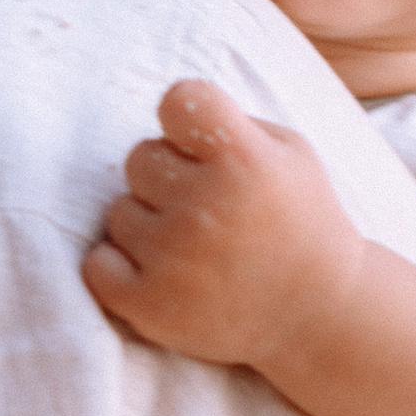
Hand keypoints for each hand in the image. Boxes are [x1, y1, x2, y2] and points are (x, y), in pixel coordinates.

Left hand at [83, 81, 366, 372]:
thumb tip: (167, 112)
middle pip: (139, 157)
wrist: (319, 315)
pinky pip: (96, 264)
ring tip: (193, 246)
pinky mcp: (150, 305)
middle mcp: (206, 206)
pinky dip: (117, 268)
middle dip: (167, 177)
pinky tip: (157, 271)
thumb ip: (228, 122)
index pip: (179, 100)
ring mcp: (174, 259)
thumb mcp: (290, 154)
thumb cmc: (299, 223)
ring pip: (118, 211)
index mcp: (245, 160)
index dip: (184, 117)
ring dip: (148, 224)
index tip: (200, 141)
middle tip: (206, 206)